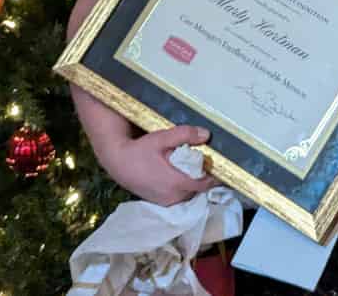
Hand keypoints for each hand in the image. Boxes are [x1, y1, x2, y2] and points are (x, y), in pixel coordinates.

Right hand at [97, 125, 217, 206]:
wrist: (118, 163)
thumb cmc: (140, 150)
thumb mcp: (163, 138)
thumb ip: (185, 135)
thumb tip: (206, 134)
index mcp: (176, 183)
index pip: (205, 184)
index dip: (215, 175)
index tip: (219, 164)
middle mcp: (172, 196)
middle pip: (198, 189)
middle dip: (204, 176)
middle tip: (206, 161)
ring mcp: (165, 201)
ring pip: (188, 194)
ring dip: (193, 182)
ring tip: (194, 166)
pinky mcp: (159, 202)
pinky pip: (178, 196)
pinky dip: (183, 187)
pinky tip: (180, 174)